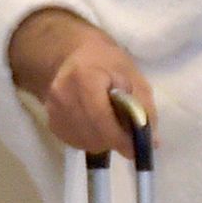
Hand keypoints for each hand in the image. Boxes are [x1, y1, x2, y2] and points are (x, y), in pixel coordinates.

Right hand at [8, 9, 155, 157]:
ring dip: (103, 141)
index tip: (136, 147)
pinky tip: (96, 124)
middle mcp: (62, 97)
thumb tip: (151, 142)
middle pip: (93, 136)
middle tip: (126, 133)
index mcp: (83, 79)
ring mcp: (52, 111)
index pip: (101, 119)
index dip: (120, 138)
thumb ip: (144, 108)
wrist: (72, 55)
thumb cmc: (106, 61)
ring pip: (84, 143)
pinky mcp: (50, 122)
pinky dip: (90, 140)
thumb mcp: (133, 76)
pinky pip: (75, 142)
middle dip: (114, 140)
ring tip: (110, 123)